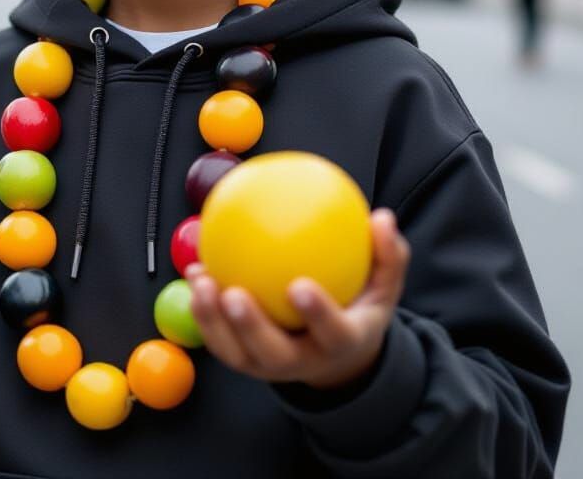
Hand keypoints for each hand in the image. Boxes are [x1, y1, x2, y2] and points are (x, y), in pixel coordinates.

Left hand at [187, 207, 410, 389]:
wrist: (337, 356)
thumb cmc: (359, 308)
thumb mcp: (383, 287)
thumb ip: (387, 255)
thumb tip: (382, 217)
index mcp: (340, 343)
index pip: (332, 333)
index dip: (317, 313)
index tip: (299, 285)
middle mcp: (302, 361)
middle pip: (273, 354)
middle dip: (250, 328)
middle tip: (234, 294)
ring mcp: (269, 365)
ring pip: (236, 352)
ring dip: (212, 320)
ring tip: (201, 279)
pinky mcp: (244, 359)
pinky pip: (219, 337)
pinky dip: (202, 308)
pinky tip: (194, 271)